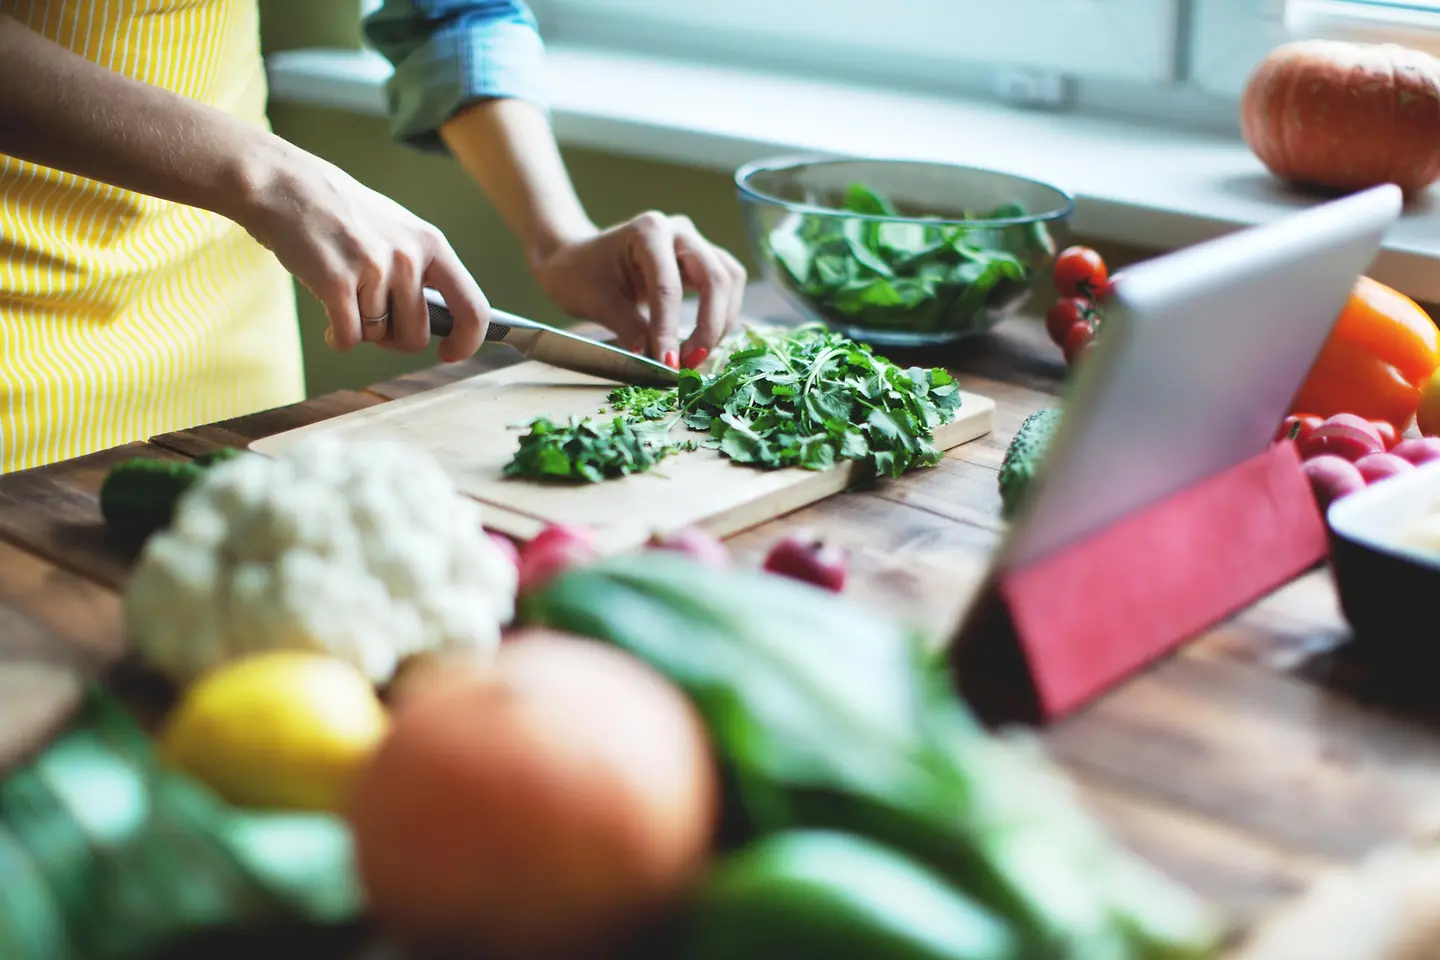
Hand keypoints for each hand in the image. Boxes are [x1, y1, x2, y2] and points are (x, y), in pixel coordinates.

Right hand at [234, 144, 490, 362]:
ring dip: (362, 331)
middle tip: (374, 321)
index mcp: (431, 244)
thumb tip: (446, 322)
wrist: (284, 184)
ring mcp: (374, 269)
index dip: (466, 341)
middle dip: (394, 339)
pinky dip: (339, 339)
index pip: (473, 308)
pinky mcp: (337, 282)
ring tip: (346, 301)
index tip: (450, 352)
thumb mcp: (397, 230)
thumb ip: (423, 271)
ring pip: (378, 338)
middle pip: (417, 336)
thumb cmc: (340, 212)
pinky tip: (330, 325)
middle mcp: (408, 257)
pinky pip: (349, 339)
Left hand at [532, 211, 746, 368]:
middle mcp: (679, 231)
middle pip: (715, 279)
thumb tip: (660, 361)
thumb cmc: (579, 274)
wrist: (578, 259)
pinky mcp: (702, 259)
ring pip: (730, 281)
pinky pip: (727, 286)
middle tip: (689, 363)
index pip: (668, 286)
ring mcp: (695, 243)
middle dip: (709, 326)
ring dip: (720, 322)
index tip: (669, 365)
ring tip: (696, 355)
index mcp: (648, 231)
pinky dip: (721, 315)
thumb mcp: (597, 302)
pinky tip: (703, 340)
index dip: (670, 329)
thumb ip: (630, 329)